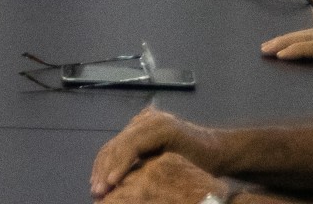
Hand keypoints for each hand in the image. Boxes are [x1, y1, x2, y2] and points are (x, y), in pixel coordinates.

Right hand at [91, 107, 222, 197]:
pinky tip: (100, 177)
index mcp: (161, 127)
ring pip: (113, 145)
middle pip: (118, 144)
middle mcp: (147, 121)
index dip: (119, 164)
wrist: (217, 149)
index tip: (112, 183)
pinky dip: (107, 162)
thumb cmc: (207, 163)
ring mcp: (140, 123)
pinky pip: (117, 145)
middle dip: (105, 169)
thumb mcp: (191, 167)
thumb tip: (140, 187)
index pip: (132, 144)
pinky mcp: (137, 130)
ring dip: (102, 167)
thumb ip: (165, 170)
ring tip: (95, 188)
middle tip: (97, 191)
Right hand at [263, 28, 312, 108]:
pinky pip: (311, 38)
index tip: (278, 56)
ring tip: (267, 46)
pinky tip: (283, 45)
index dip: (298, 50)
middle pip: (311, 36)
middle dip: (285, 41)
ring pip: (309, 34)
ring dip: (286, 39)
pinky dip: (294, 40)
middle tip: (265, 49)